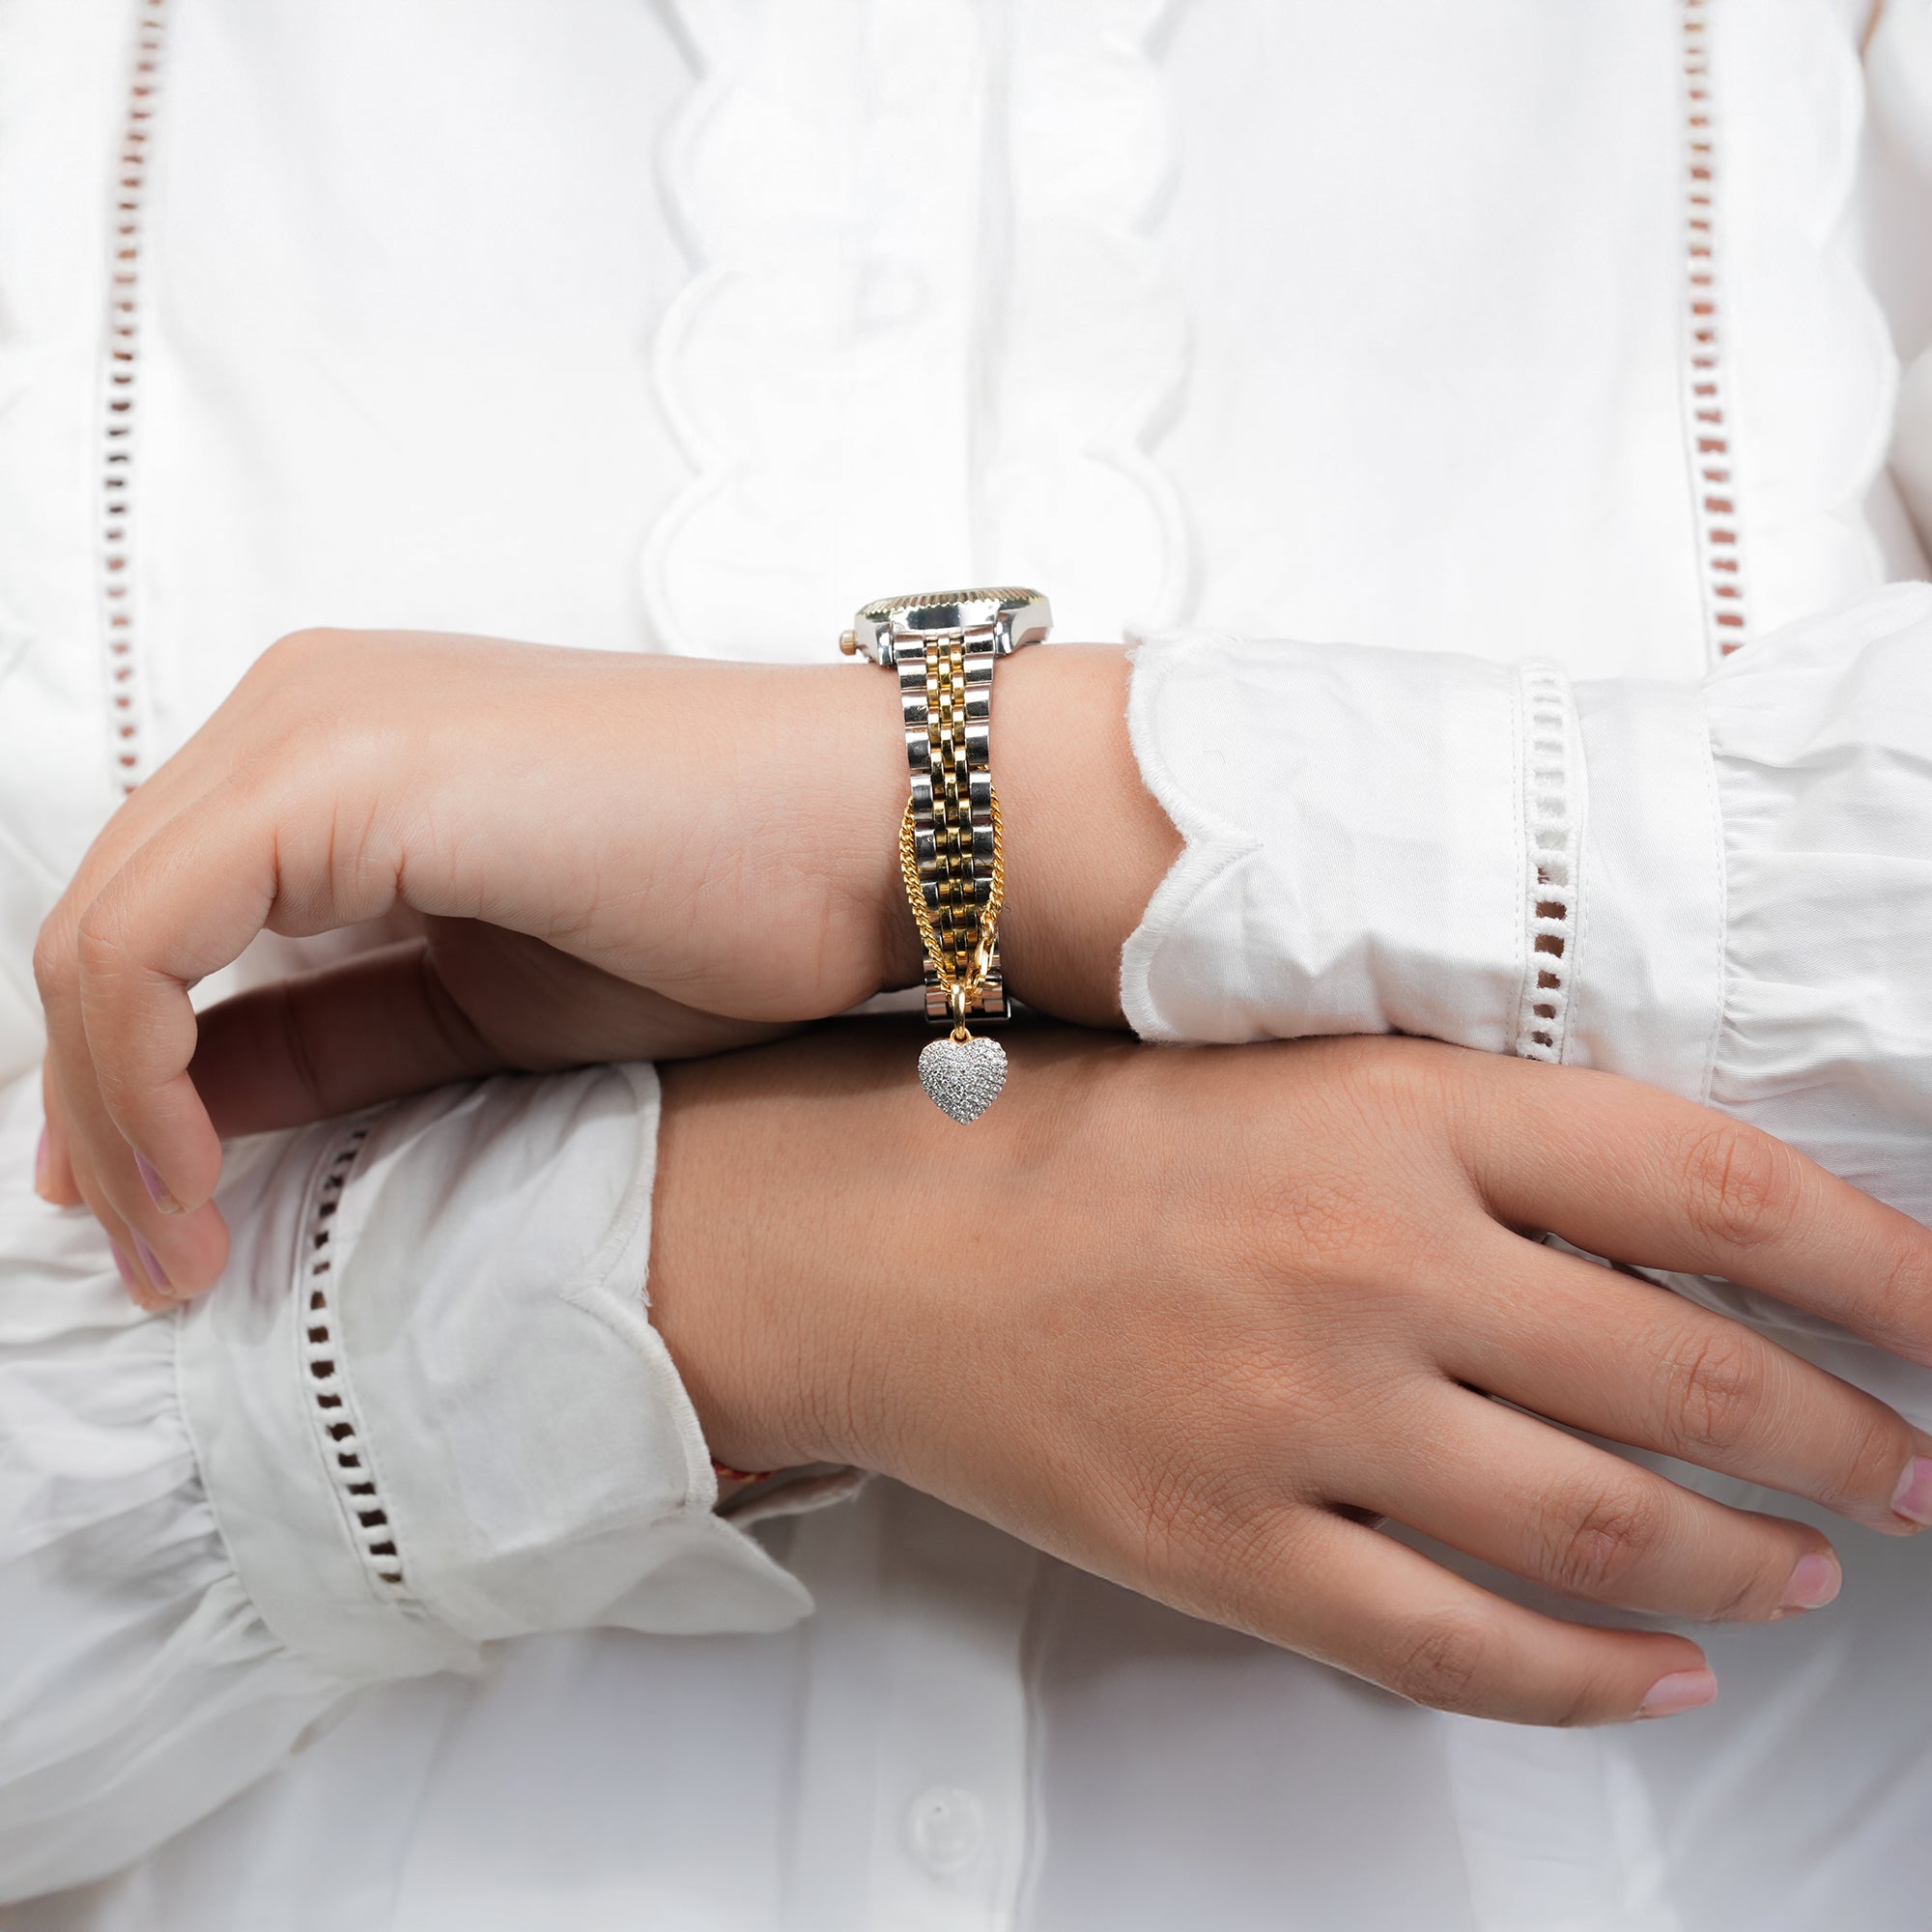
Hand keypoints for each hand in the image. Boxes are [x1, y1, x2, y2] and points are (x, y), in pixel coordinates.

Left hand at [32, 629, 1169, 1301]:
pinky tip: (195, 1183)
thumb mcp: (486, 1006)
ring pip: (104, 936)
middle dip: (104, 1114)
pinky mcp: (341, 771)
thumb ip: (329, 1037)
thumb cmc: (728, 913)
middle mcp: (301, 706)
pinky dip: (139, 1076)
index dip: (122, 1081)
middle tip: (151, 1258)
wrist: (878, 840)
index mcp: (339, 745)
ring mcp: (315, 725)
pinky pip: (149, 939)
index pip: (160, 918)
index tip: (154, 1215)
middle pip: (108, 925)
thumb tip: (189, 1109)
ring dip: (114, 1113)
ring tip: (173, 1252)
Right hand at [647, 1024, 1931, 1726]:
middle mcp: (1368, 1262)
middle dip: (1842, 1441)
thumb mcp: (1298, 1074)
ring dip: (1744, 1568)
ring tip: (1804, 1577)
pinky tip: (1655, 1679)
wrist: (879, 1234)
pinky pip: (1458, 1650)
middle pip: (1689, 1377)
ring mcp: (1299, 1420)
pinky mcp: (1228, 1548)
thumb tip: (1682, 1232)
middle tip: (1909, 1475)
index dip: (1882, 1266)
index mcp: (1398, 1112)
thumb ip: (1482, 1138)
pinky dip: (1589, 1683)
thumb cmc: (1080, 1137)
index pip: (1712, 1186)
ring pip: (1602, 1533)